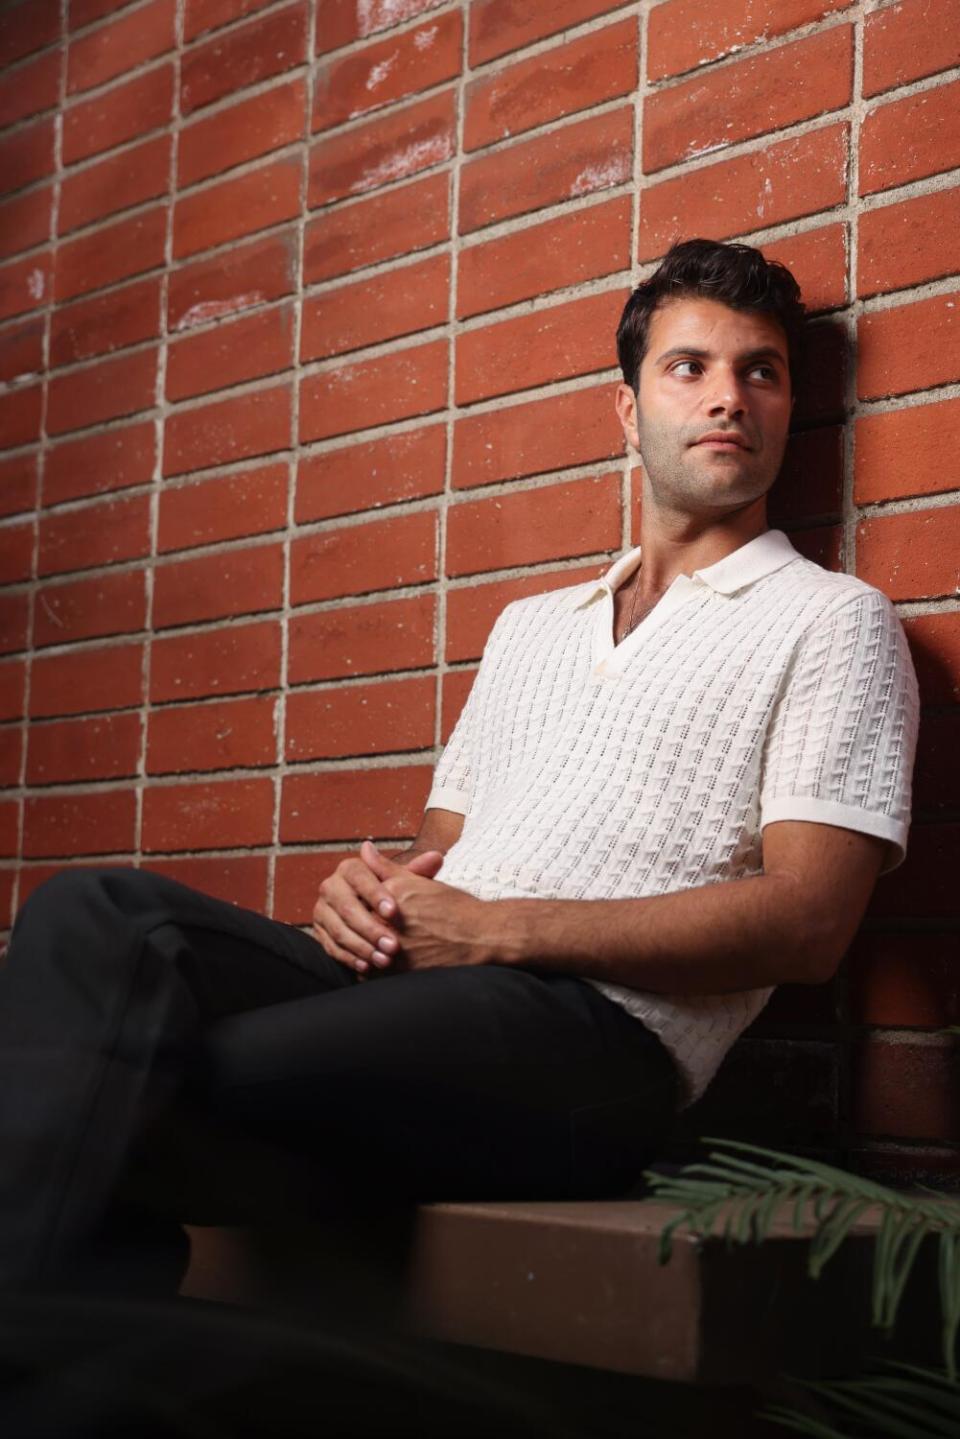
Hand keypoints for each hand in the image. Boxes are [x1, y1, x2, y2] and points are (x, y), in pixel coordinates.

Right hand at [312, 840, 443, 976]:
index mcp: (349, 869)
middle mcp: (331, 886)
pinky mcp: (319, 931)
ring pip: (338, 929)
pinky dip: (350, 958)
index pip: (358, 876)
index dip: (375, 893)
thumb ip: (418, 872)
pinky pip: (331, 947)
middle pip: (346, 906)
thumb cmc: (392, 896)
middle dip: (371, 928)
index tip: (393, 912)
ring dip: (362, 947)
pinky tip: (367, 966)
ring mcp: (322, 910)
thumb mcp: (404, 884)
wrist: (372, 915)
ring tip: (384, 960)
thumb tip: (435, 857)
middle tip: (393, 946)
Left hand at [363, 845, 494, 971]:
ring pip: (361, 950)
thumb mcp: (419, 882)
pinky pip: (372, 972)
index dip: (355, 904)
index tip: (359, 908)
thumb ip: (386, 868)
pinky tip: (380, 964)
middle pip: (357, 925)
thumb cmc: (454, 907)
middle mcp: (390, 920)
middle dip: (356, 928)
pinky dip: (371, 970)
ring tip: (371, 948)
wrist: (481, 936)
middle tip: (361, 930)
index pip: (356, 898)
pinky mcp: (401, 971)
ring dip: (361, 951)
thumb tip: (364, 849)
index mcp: (391, 894)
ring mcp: (394, 947)